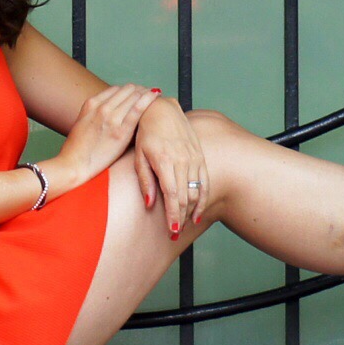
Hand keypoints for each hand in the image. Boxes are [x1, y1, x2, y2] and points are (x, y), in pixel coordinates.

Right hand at [49, 83, 156, 192]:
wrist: (73, 164)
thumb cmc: (78, 149)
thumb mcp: (83, 123)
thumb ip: (95, 114)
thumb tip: (110, 112)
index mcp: (91, 103)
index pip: (115, 89)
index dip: (128, 91)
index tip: (136, 94)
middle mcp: (102, 107)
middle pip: (126, 90)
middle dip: (139, 90)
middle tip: (148, 94)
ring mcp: (112, 118)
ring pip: (134, 95)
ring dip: (145, 93)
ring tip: (154, 95)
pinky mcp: (121, 131)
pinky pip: (138, 108)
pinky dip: (149, 99)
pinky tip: (156, 96)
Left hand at [133, 100, 208, 236]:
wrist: (162, 110)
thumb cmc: (146, 134)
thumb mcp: (139, 156)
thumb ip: (145, 181)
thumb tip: (150, 204)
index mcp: (165, 161)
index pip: (172, 195)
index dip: (173, 215)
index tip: (172, 231)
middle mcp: (182, 160)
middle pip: (185, 197)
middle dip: (181, 218)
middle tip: (175, 234)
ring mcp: (193, 158)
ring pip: (196, 191)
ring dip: (191, 211)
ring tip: (184, 225)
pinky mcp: (199, 156)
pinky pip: (204, 181)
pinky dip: (202, 198)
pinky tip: (198, 212)